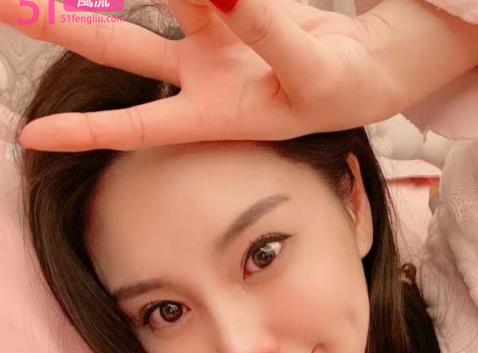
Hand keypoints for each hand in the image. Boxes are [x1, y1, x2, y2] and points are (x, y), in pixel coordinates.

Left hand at [11, 0, 407, 151]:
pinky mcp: (230, 8)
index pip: (138, 126)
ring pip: (149, 3)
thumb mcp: (310, 74)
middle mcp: (200, 77)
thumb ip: (269, 33)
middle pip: (119, 49)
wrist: (364, 67)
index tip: (28, 137)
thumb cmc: (342, 89)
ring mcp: (211, 41)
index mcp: (214, 115)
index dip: (86, 132)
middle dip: (63, 27)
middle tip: (4, 4)